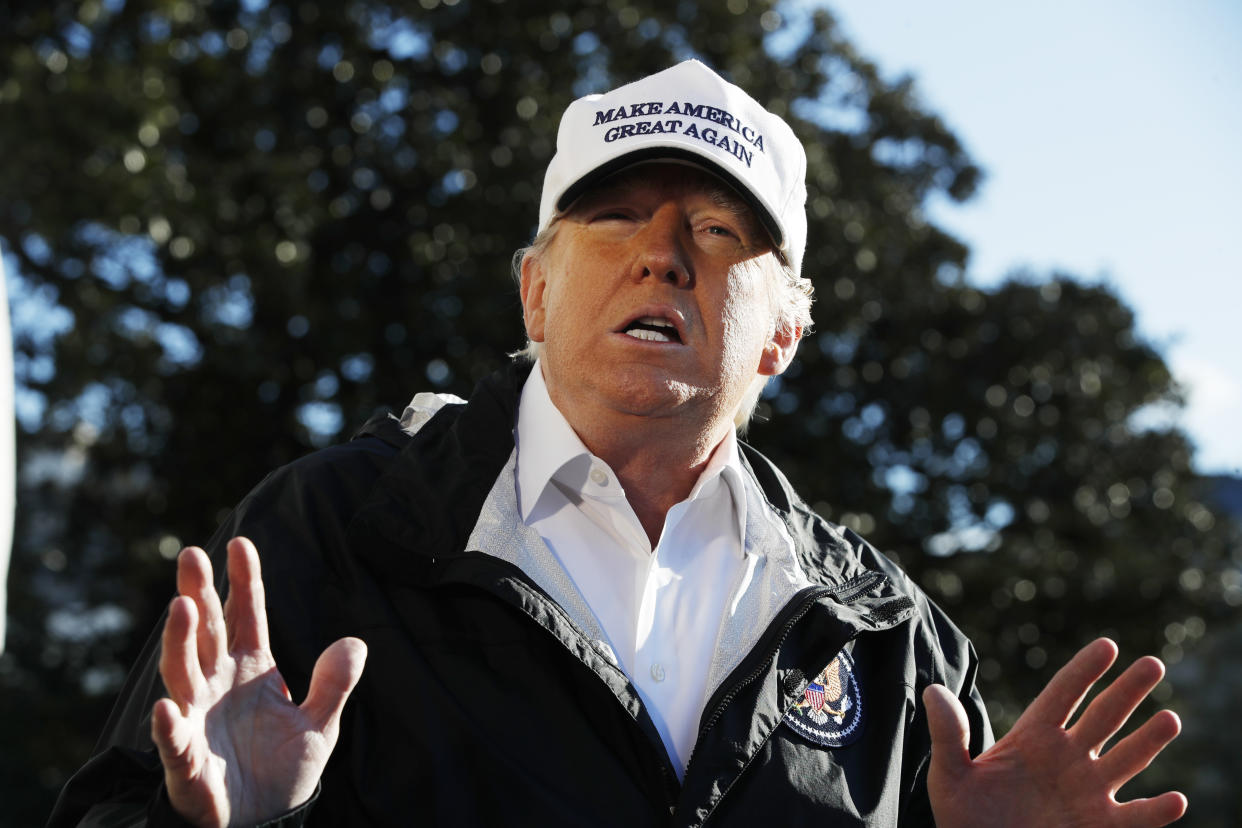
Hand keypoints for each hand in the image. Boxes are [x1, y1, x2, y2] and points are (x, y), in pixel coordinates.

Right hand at [150, 537, 366, 827]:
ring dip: (181, 642)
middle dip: (199, 593)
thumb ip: (334, 683)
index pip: (246, 616)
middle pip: (207, 631)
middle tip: (192, 555)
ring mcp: (197, 719)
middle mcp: (218, 685)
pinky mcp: (186, 761)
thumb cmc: (282, 771)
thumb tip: (355, 642)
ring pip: (184, 673)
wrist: (261, 824)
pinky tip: (167, 709)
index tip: (240, 542)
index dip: (244, 580)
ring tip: (183, 607)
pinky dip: (170, 727)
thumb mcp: (319, 725)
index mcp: (251, 670)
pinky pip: (175, 742)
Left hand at [924, 638, 1185, 827]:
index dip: (1084, 671)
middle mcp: (1066, 758)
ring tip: (1171, 718)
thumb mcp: (950, 776)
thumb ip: (949, 735)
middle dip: (1128, 691)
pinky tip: (1175, 801)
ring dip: (1148, 741)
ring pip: (1126, 759)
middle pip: (1103, 717)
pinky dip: (1156, 812)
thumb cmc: (964, 818)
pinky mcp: (1098, 826)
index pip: (1063, 695)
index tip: (1107, 645)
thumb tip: (933, 691)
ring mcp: (1086, 792)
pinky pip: (1134, 819)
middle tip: (1153, 664)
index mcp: (1032, 738)